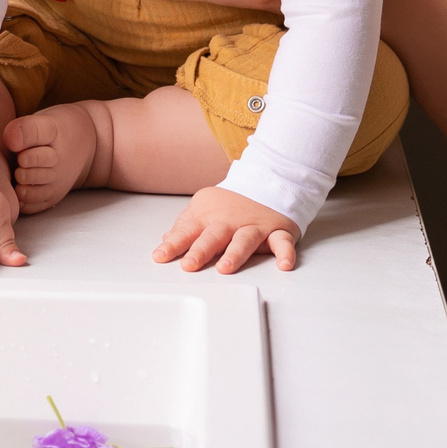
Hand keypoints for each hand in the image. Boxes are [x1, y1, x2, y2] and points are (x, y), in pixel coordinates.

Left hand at [154, 186, 297, 273]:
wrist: (267, 180)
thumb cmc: (232, 202)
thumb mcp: (203, 208)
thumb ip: (186, 225)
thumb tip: (167, 239)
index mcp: (209, 218)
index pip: (187, 232)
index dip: (173, 245)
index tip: (160, 257)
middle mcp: (230, 222)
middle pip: (214, 236)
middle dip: (201, 250)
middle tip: (190, 264)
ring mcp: (254, 226)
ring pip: (244, 239)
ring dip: (235, 253)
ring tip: (226, 267)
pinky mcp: (277, 230)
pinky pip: (282, 242)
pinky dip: (285, 252)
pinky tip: (283, 264)